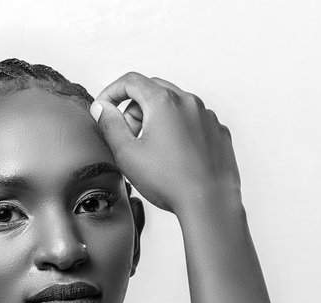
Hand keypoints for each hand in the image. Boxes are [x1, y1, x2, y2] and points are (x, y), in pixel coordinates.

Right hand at [91, 72, 241, 217]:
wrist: (209, 204)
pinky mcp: (219, 132)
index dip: (112, 92)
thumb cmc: (171, 183)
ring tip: (155, 152)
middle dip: (135, 109)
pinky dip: (181, 131)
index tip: (105, 108)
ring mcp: (207, 115)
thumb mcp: (127, 155)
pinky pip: (194, 122)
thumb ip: (110, 126)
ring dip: (159, 120)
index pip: (131, 81)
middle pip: (153, 91)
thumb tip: (102, 108)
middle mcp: (188, 101)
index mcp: (163, 101)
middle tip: (129, 137)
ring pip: (175, 106)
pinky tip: (177, 157)